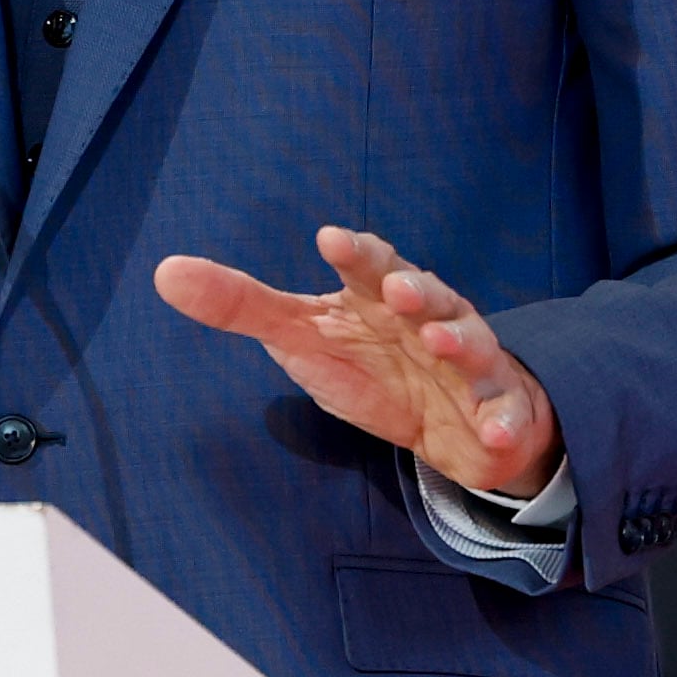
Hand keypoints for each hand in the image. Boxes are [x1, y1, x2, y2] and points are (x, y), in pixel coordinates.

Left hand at [154, 226, 562, 496]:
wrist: (454, 422)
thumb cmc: (373, 362)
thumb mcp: (304, 338)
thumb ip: (242, 306)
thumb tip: (166, 272)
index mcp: (381, 295)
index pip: (369, 263)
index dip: (354, 252)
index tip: (330, 240)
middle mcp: (432, 318)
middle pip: (428, 294)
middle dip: (416, 288)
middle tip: (395, 287)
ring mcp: (471, 363)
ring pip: (472, 345)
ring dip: (460, 342)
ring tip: (441, 344)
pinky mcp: (500, 411)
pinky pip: (509, 417)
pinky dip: (507, 424)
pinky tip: (498, 435)